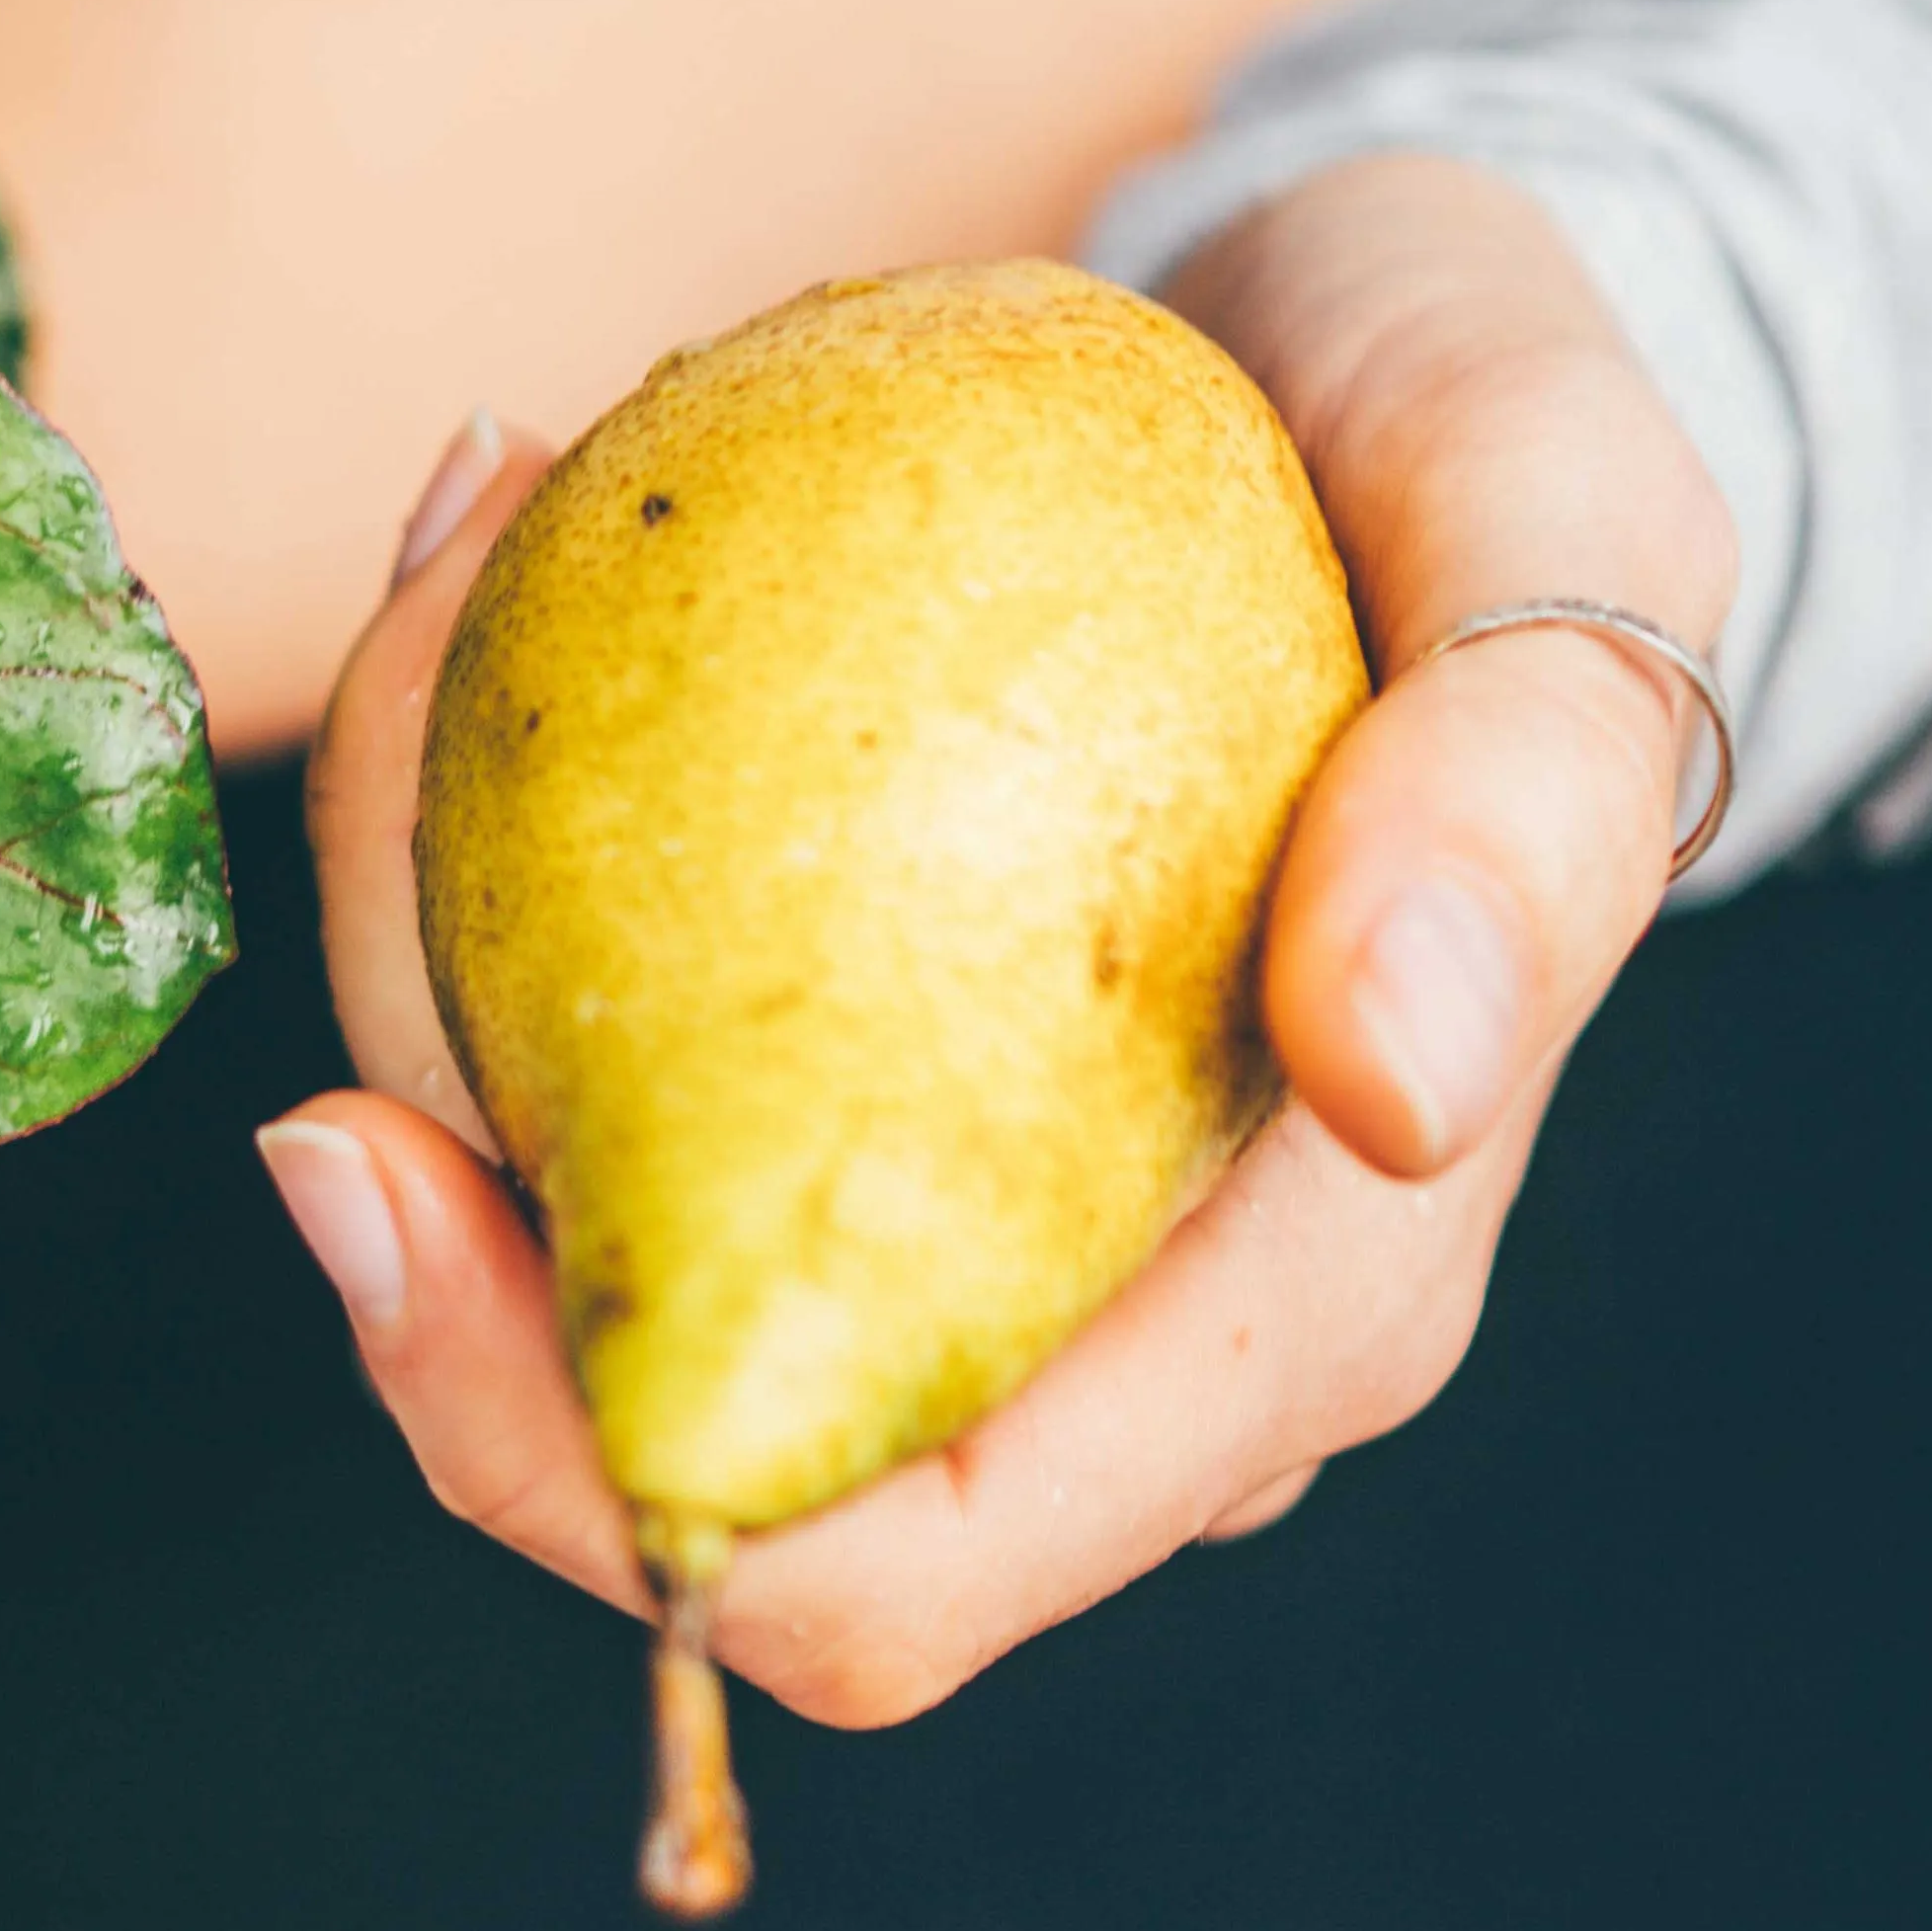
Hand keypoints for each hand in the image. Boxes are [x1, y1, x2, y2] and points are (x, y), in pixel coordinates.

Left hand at [266, 155, 1740, 1727]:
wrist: (1378, 356)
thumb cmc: (1492, 437)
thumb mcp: (1574, 513)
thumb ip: (1528, 790)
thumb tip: (1401, 1085)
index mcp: (1301, 1314)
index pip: (894, 1575)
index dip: (581, 1469)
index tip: (357, 1158)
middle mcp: (1094, 1335)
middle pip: (645, 1444)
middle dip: (418, 1205)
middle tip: (377, 772)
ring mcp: (934, 1218)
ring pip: (553, 1245)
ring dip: (413, 949)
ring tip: (450, 568)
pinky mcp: (807, 1079)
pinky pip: (559, 1061)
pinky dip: (462, 853)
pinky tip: (471, 573)